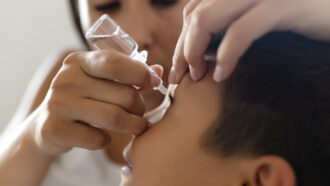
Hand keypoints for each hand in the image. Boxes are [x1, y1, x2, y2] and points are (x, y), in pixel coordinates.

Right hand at [28, 50, 162, 155]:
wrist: (46, 126)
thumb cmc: (83, 99)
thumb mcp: (100, 81)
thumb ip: (129, 75)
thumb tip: (158, 72)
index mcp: (78, 61)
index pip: (115, 63)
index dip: (141, 73)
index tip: (154, 82)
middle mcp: (65, 79)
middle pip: (123, 94)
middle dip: (140, 106)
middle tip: (141, 112)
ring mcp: (57, 104)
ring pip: (114, 117)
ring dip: (133, 125)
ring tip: (137, 126)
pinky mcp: (53, 129)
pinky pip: (97, 139)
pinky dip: (107, 140)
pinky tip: (104, 136)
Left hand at [169, 0, 329, 82]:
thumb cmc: (303, 23)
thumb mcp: (261, 23)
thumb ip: (234, 26)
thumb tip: (205, 52)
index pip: (194, 11)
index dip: (181, 40)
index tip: (178, 67)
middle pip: (195, 15)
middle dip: (182, 49)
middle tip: (180, 77)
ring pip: (207, 18)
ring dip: (193, 51)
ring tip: (197, 76)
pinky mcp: (284, 6)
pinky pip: (241, 30)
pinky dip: (226, 55)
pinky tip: (221, 76)